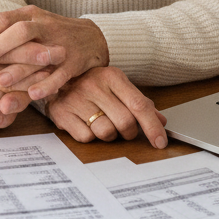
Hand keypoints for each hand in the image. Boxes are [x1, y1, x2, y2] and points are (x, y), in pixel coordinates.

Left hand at [0, 5, 108, 107]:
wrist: (91, 39)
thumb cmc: (48, 35)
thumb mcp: (27, 22)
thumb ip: (1, 28)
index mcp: (29, 15)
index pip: (3, 19)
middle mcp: (44, 26)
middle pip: (20, 31)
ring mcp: (60, 44)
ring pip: (39, 53)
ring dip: (20, 68)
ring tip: (1, 81)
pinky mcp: (75, 63)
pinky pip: (61, 75)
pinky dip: (47, 85)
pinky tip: (32, 94)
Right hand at [43, 67, 167, 148]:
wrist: (57, 78)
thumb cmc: (93, 86)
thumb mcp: (117, 87)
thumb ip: (139, 103)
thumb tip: (161, 121)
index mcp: (112, 76)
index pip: (139, 105)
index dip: (152, 126)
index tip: (160, 142)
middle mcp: (93, 85)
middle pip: (125, 122)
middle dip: (129, 132)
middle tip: (124, 128)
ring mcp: (76, 99)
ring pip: (106, 132)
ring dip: (109, 134)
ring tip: (102, 122)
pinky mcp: (62, 113)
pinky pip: (86, 138)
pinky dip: (91, 136)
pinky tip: (86, 123)